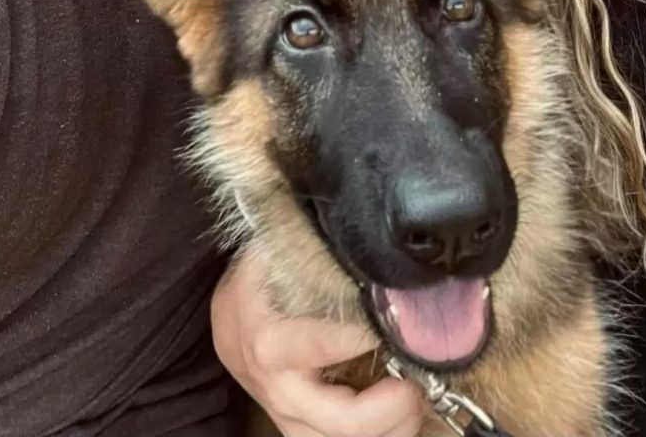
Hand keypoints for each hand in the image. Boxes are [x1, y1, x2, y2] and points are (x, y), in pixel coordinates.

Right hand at [212, 248, 425, 436]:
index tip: (398, 322)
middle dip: (390, 408)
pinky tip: (400, 412)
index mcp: (273, 342)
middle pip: (343, 420)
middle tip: (417, 382)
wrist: (226, 323)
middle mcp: (282, 389)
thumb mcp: (268, 258)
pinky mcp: (301, 429)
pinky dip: (378, 433)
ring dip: (391, 428)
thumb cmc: (254, 286)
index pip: (325, 346)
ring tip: (418, 397)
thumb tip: (348, 230)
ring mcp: (291, 416)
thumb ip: (306, 247)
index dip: (366, 338)